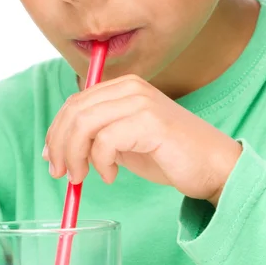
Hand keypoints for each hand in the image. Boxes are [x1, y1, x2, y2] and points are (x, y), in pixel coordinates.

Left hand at [44, 74, 241, 205]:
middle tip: (61, 174)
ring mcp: (140, 102)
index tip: (51, 158)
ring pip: (84, 124)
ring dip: (75, 156)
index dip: (56, 131)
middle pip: (74, 111)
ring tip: (83, 178)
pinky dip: (100, 162)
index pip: (74, 102)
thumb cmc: (168, 155)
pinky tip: (111, 175)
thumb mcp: (123, 140)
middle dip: (60, 145)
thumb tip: (56, 148)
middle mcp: (130, 87)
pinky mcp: (149, 121)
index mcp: (122, 86)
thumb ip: (95, 136)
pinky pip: (106, 140)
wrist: (213, 166)